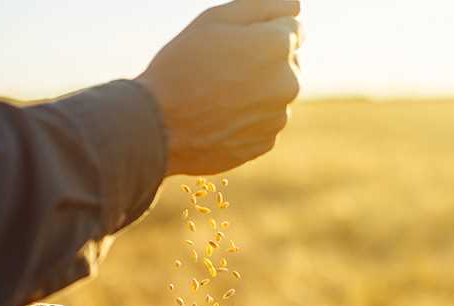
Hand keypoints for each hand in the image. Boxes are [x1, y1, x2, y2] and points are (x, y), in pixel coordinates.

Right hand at [136, 0, 302, 176]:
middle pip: (288, 63)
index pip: (293, 28)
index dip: (262, 32)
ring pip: (275, 95)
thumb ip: (262, 6)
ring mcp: (278, 117)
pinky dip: (247, 120)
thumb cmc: (181, 66)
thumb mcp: (214, 20)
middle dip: (265, 62)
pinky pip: (263, 124)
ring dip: (257, 92)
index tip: (235, 44)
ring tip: (217, 97)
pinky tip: (218, 118)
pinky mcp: (265, 143)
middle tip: (222, 71)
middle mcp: (288, 82)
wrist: (158, 127)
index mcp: (278, 45)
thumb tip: (295, 9)